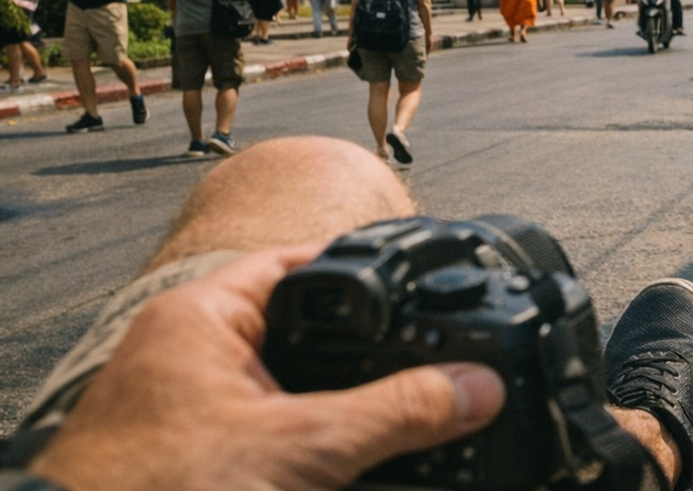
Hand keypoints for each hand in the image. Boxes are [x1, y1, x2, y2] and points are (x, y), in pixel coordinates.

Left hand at [29, 245, 503, 490]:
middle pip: (301, 325)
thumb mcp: (299, 447)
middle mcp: (187, 354)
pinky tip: (349, 460)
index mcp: (203, 317)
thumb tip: (478, 388)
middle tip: (427, 350)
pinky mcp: (188, 457)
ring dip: (341, 400)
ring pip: (288, 384)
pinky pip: (268, 430)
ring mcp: (184, 410)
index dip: (368, 266)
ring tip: (405, 408)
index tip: (427, 279)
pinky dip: (310, 440)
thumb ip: (396, 413)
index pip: (302, 260)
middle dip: (365, 344)